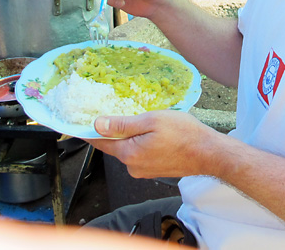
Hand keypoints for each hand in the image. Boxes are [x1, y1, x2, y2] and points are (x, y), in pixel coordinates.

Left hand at [85, 110, 220, 178]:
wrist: (209, 153)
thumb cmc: (185, 134)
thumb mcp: (151, 120)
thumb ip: (123, 124)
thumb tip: (98, 124)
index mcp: (129, 153)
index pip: (100, 142)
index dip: (87, 132)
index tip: (75, 125)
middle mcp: (133, 166)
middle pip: (114, 146)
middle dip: (111, 131)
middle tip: (110, 113)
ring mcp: (143, 171)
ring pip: (128, 150)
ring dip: (128, 137)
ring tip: (139, 121)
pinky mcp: (153, 171)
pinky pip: (139, 155)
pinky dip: (139, 144)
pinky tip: (151, 134)